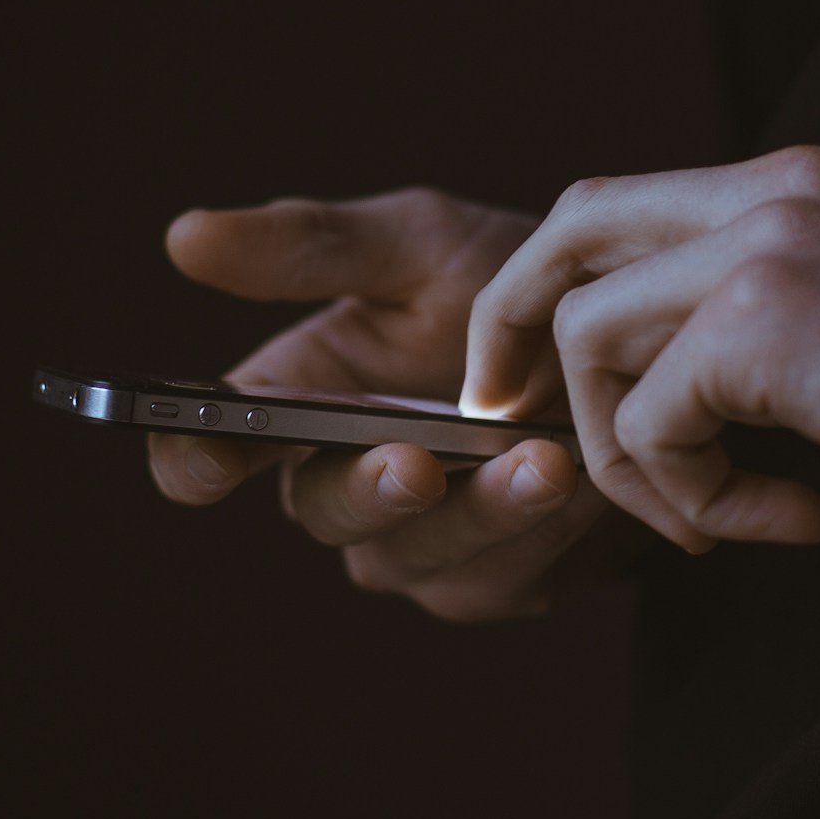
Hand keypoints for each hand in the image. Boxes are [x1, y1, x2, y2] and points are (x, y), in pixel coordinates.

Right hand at [149, 187, 623, 620]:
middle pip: (320, 513)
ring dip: (477, 513)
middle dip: (367, 490)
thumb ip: (311, 246)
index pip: (211, 451)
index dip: (196, 459)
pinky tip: (581, 481)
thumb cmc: (510, 284)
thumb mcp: (418, 244)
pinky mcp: (493, 582)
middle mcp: (342, 483)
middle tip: (415, 463)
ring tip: (542, 459)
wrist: (635, 341)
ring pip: (412, 556)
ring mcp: (416, 544)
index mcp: (297, 402)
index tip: (211, 453)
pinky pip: (496, 578)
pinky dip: (538, 531)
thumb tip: (184, 236)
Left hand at [461, 146, 819, 554]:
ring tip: (713, 517)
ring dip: (627, 453)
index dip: (554, 289)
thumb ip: (776, 310)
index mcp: (803, 179)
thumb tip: (673, 374)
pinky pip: (652, 421)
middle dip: (513, 330)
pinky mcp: (767, 324)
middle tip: (507, 421)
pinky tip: (786, 521)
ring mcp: (768, 244)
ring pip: (591, 337)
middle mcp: (775, 187)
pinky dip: (689, 497)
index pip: (621, 205)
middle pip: (569, 232)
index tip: (536, 379)